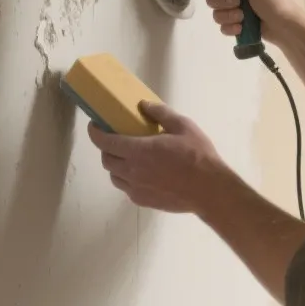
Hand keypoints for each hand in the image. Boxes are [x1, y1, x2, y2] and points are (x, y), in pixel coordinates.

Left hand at [87, 102, 234, 213]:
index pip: (105, 142)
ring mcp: (136, 188)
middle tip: (116, 139)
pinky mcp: (143, 201)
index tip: (94, 126)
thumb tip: (144, 104)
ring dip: (116, 165)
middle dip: (106, 148)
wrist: (209, 190)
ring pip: (114, 176)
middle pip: (106, 159)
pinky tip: (142, 174)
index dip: (95, 133)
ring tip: (128, 158)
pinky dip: (127, 179)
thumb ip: (161, 113)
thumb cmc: (197, 155)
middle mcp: (132, 171)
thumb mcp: (183, 126)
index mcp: (139, 150)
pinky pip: (126, 188)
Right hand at [201, 0, 299, 38]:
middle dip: (223, 0)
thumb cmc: (275, 0)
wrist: (286, 28)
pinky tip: (241, 28)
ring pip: (215, 9)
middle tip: (237, 2)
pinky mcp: (236, 20)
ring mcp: (237, 3)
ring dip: (227, 14)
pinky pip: (221, 23)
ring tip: (242, 17)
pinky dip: (230, 27)